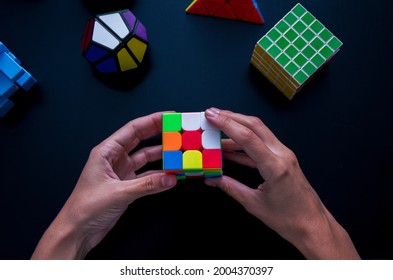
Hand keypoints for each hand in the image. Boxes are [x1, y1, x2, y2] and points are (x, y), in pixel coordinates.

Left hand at [31, 112, 176, 258]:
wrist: (77, 231)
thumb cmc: (86, 208)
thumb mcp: (119, 193)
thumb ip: (147, 185)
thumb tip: (171, 178)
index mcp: (106, 152)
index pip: (133, 129)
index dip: (152, 120)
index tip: (169, 116)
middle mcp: (114, 159)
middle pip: (141, 140)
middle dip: (159, 133)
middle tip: (177, 129)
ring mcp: (121, 172)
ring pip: (145, 158)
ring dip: (161, 155)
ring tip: (178, 150)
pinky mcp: (126, 186)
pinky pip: (146, 176)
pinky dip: (158, 175)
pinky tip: (170, 174)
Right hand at [204, 108, 359, 258]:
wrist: (312, 225)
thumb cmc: (289, 219)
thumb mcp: (254, 204)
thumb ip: (230, 188)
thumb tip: (212, 178)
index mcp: (275, 166)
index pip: (247, 137)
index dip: (226, 124)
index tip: (211, 115)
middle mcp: (282, 155)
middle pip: (255, 126)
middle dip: (231, 117)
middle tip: (212, 114)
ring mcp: (284, 155)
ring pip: (259, 132)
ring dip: (237, 128)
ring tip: (217, 130)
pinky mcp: (283, 160)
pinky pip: (261, 145)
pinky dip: (244, 144)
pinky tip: (229, 148)